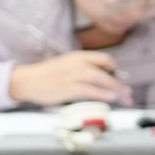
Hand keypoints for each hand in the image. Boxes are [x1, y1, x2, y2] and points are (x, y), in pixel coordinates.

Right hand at [9, 51, 131, 106]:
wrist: (26, 80)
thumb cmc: (44, 75)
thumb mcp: (64, 65)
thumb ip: (80, 69)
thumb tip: (98, 78)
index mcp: (77, 56)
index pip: (104, 58)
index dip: (114, 68)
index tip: (118, 78)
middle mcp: (77, 63)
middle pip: (106, 69)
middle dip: (119, 81)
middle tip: (128, 92)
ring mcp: (72, 75)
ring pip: (101, 79)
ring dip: (116, 88)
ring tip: (124, 96)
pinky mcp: (68, 88)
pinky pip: (91, 90)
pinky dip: (103, 94)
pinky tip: (111, 98)